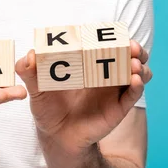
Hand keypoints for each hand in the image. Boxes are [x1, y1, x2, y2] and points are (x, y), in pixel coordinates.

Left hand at [15, 40, 152, 155]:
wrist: (56, 136)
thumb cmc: (47, 109)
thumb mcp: (36, 90)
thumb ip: (29, 72)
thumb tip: (29, 55)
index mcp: (86, 63)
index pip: (103, 43)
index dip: (111, 35)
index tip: (112, 31)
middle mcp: (104, 73)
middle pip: (126, 54)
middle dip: (132, 47)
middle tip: (131, 46)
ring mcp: (113, 89)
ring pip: (136, 71)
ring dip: (138, 65)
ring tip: (134, 64)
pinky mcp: (119, 106)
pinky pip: (132, 94)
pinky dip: (137, 85)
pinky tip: (134, 80)